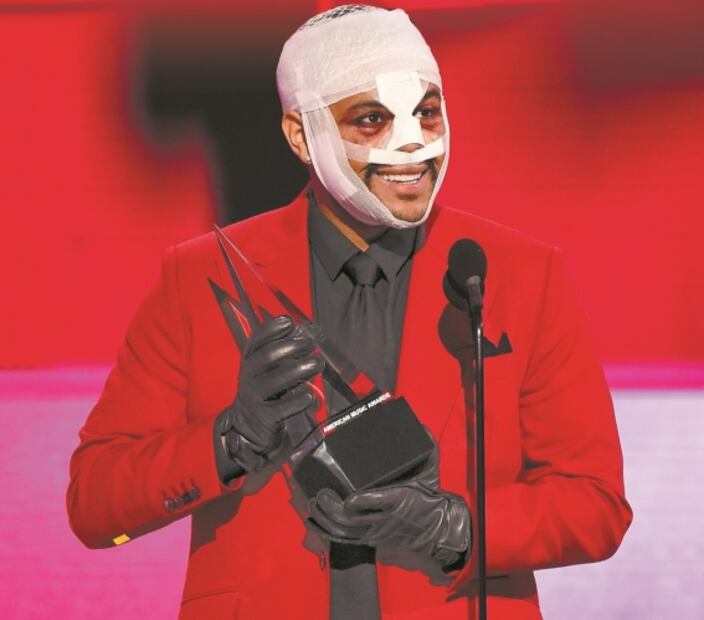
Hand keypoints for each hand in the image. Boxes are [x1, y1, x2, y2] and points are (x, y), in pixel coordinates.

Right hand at [217, 315, 322, 472]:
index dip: (272, 328)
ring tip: (317, 364)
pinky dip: (297, 400)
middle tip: (310, 344)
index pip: (256, 339)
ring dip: (299, 370)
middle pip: (266, 357)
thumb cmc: (265, 390)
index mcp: (249, 360)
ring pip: (275, 381)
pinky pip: (282, 408)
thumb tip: (306, 337)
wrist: (249, 425)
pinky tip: (309, 395)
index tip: (289, 322)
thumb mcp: (265, 369)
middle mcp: (249, 376)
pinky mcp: (265, 416)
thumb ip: (281, 354)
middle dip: (290, 347)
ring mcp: (255, 396)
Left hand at [308, 443, 470, 570]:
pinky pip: (346, 539)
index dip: (364, 502)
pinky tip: (315, 521)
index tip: (349, 498)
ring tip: (315, 504)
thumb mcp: (430, 473)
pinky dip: (328, 532)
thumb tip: (421, 426)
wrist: (434, 529)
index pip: (382, 501)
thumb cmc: (428, 499)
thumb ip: (428, 450)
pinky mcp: (370, 538)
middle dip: (336, 509)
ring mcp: (375, 530)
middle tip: (322, 494)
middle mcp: (385, 518)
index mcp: (401, 499)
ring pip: (348, 530)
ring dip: (328, 519)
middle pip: (357, 520)